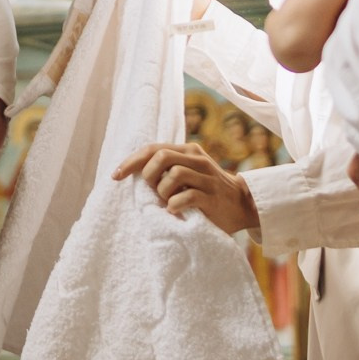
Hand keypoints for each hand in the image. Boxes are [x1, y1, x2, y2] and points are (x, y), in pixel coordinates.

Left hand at [113, 142, 257, 235]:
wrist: (242, 204)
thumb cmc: (207, 190)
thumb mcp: (189, 172)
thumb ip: (168, 167)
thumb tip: (135, 172)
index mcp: (188, 151)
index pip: (153, 148)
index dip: (131, 161)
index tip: (116, 176)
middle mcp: (198, 160)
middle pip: (161, 156)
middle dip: (148, 175)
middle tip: (152, 191)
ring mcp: (207, 178)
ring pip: (173, 175)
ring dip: (162, 192)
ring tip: (167, 202)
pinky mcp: (212, 197)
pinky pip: (186, 197)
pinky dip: (174, 205)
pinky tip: (174, 211)